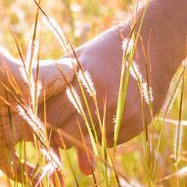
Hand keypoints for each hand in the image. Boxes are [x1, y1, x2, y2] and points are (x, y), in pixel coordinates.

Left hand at [0, 56, 74, 183]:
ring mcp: (8, 140)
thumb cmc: (26, 76)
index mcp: (33, 113)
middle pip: (43, 152)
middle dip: (56, 169)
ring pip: (27, 164)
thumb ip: (66, 74)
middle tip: (72, 180)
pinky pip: (12, 169)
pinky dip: (27, 177)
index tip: (84, 157)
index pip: (54, 135)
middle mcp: (21, 128)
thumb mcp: (53, 76)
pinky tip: (42, 184)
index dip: (70, 146)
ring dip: (44, 175)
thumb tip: (77, 68)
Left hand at [43, 26, 176, 174]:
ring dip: (81, 137)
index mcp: (82, 83)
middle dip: (59, 136)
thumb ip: (58, 80)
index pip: (51, 116)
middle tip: (58, 130)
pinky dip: (103, 135)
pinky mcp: (137, 123)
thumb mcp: (80, 58)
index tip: (38, 125)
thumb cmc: (109, 49)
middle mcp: (102, 101)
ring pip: (89, 141)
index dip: (42, 123)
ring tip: (84, 121)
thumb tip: (31, 102)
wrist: (155, 44)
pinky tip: (107, 117)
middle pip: (67, 134)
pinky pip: (109, 140)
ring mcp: (121, 114)